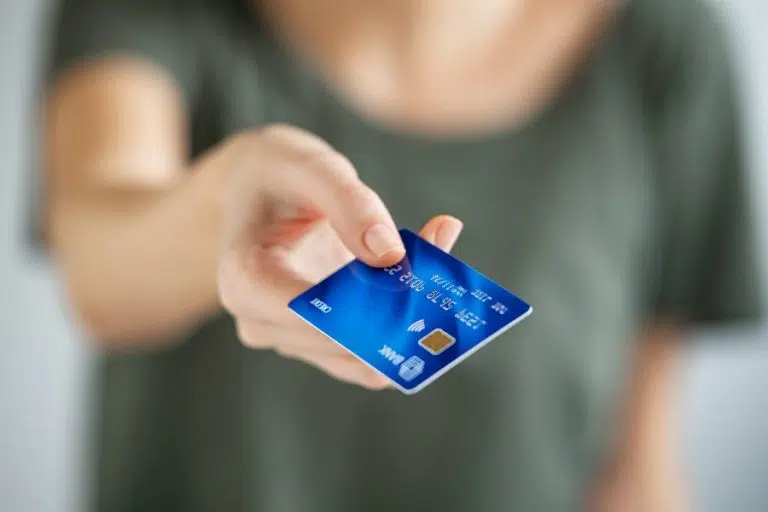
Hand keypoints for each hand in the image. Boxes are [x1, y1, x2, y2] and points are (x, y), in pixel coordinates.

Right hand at [217, 125, 462, 388]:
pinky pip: (372, 352)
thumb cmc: (277, 174)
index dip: (365, 310)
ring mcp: (292, 339)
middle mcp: (262, 322)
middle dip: (398, 309)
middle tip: (442, 253)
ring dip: (411, 315)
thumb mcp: (310, 168)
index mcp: (245, 281)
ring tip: (438, 245)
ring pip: (367, 357)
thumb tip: (391, 256)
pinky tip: (429, 264)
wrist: (258, 190)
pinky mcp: (321, 343)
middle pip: (343, 343)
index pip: (307, 316)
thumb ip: (349, 204)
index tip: (415, 281)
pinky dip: (406, 320)